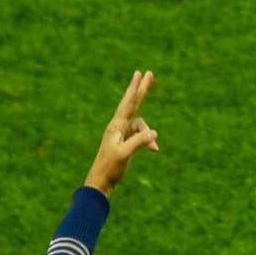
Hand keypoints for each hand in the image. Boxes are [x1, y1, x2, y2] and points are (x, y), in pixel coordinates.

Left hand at [85, 71, 160, 193]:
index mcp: (116, 126)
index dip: (136, 88)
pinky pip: (141, 135)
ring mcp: (122, 133)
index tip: (141, 74)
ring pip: (141, 126)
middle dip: (141, 90)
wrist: (101, 180)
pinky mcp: (125, 141)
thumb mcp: (125, 154)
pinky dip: (148, 140)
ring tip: (154, 149)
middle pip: (133, 104)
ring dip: (149, 135)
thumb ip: (139, 142)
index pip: (129, 103)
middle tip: (149, 73)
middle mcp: (119, 126)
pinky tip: (155, 150)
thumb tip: (155, 132)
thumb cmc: (110, 167)